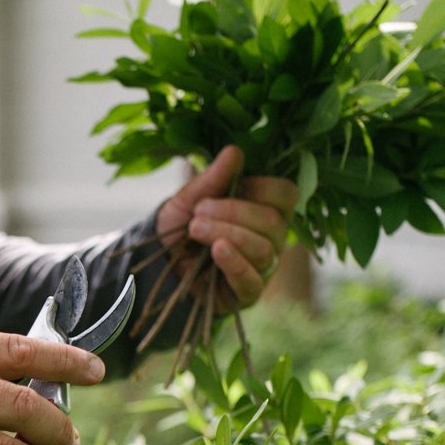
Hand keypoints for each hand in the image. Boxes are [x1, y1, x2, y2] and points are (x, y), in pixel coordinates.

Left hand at [156, 145, 299, 309]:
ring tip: (195, 230)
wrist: (158, 264)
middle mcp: (272, 239)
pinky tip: (216, 251)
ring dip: (226, 234)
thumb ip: (214, 178)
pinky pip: (251, 279)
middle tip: (198, 213)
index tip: (232, 186)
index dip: (262, 188)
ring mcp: (263, 268)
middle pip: (274, 222)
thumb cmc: (181, 227)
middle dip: (233, 212)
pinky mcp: (247, 293)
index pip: (287, 195)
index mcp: (266, 210)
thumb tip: (234, 151)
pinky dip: (234, 262)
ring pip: (262, 249)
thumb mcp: (191, 198)